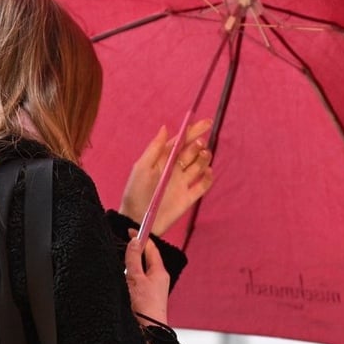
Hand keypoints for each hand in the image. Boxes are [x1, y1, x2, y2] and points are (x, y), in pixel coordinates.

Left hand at [119, 119, 213, 235]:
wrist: (137, 220)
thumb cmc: (135, 192)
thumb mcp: (142, 167)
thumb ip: (154, 148)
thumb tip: (165, 127)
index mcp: (164, 159)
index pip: (181, 141)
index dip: (194, 130)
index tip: (206, 122)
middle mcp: (176, 169)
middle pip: (192, 152)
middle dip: (198, 145)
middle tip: (198, 145)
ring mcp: (183, 183)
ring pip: (200, 166)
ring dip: (204, 158)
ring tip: (203, 155)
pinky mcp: (189, 197)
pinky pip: (203, 185)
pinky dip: (208, 178)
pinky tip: (206, 173)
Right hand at [124, 232, 169, 324]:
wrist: (149, 332)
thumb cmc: (144, 306)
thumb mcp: (136, 278)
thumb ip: (134, 259)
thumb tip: (135, 241)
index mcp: (159, 271)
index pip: (151, 248)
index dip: (141, 238)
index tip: (130, 230)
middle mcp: (158, 279)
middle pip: (147, 259)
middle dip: (136, 250)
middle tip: (124, 242)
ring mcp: (153, 289)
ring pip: (141, 271)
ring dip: (132, 265)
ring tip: (120, 260)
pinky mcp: (146, 298)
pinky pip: (138, 282)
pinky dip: (130, 277)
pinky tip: (122, 280)